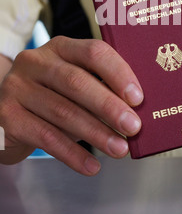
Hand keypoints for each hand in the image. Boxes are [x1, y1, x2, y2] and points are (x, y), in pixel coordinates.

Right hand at [0, 36, 142, 174]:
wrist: (7, 113)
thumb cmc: (52, 96)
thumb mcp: (73, 84)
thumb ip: (99, 87)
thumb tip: (138, 109)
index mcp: (60, 47)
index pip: (92, 52)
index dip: (118, 73)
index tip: (138, 98)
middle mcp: (35, 62)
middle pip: (76, 82)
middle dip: (109, 106)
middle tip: (133, 127)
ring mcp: (18, 87)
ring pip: (63, 111)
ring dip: (96, 133)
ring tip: (119, 149)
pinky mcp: (7, 116)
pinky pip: (46, 137)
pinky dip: (72, 154)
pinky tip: (92, 165)